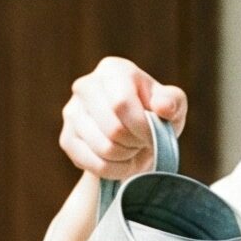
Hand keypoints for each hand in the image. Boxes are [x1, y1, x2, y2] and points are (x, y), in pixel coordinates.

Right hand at [59, 57, 187, 183]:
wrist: (133, 137)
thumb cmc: (155, 116)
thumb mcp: (173, 105)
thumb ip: (173, 101)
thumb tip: (163, 107)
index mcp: (113, 69)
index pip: (121, 103)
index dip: (142, 128)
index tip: (154, 137)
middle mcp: (85, 86)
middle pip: (112, 129)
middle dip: (135, 144)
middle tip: (143, 143)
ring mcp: (71, 112)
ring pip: (104, 149)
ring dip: (127, 157)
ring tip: (133, 149)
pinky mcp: (66, 138)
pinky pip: (94, 164)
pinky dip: (114, 170)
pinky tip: (121, 162)